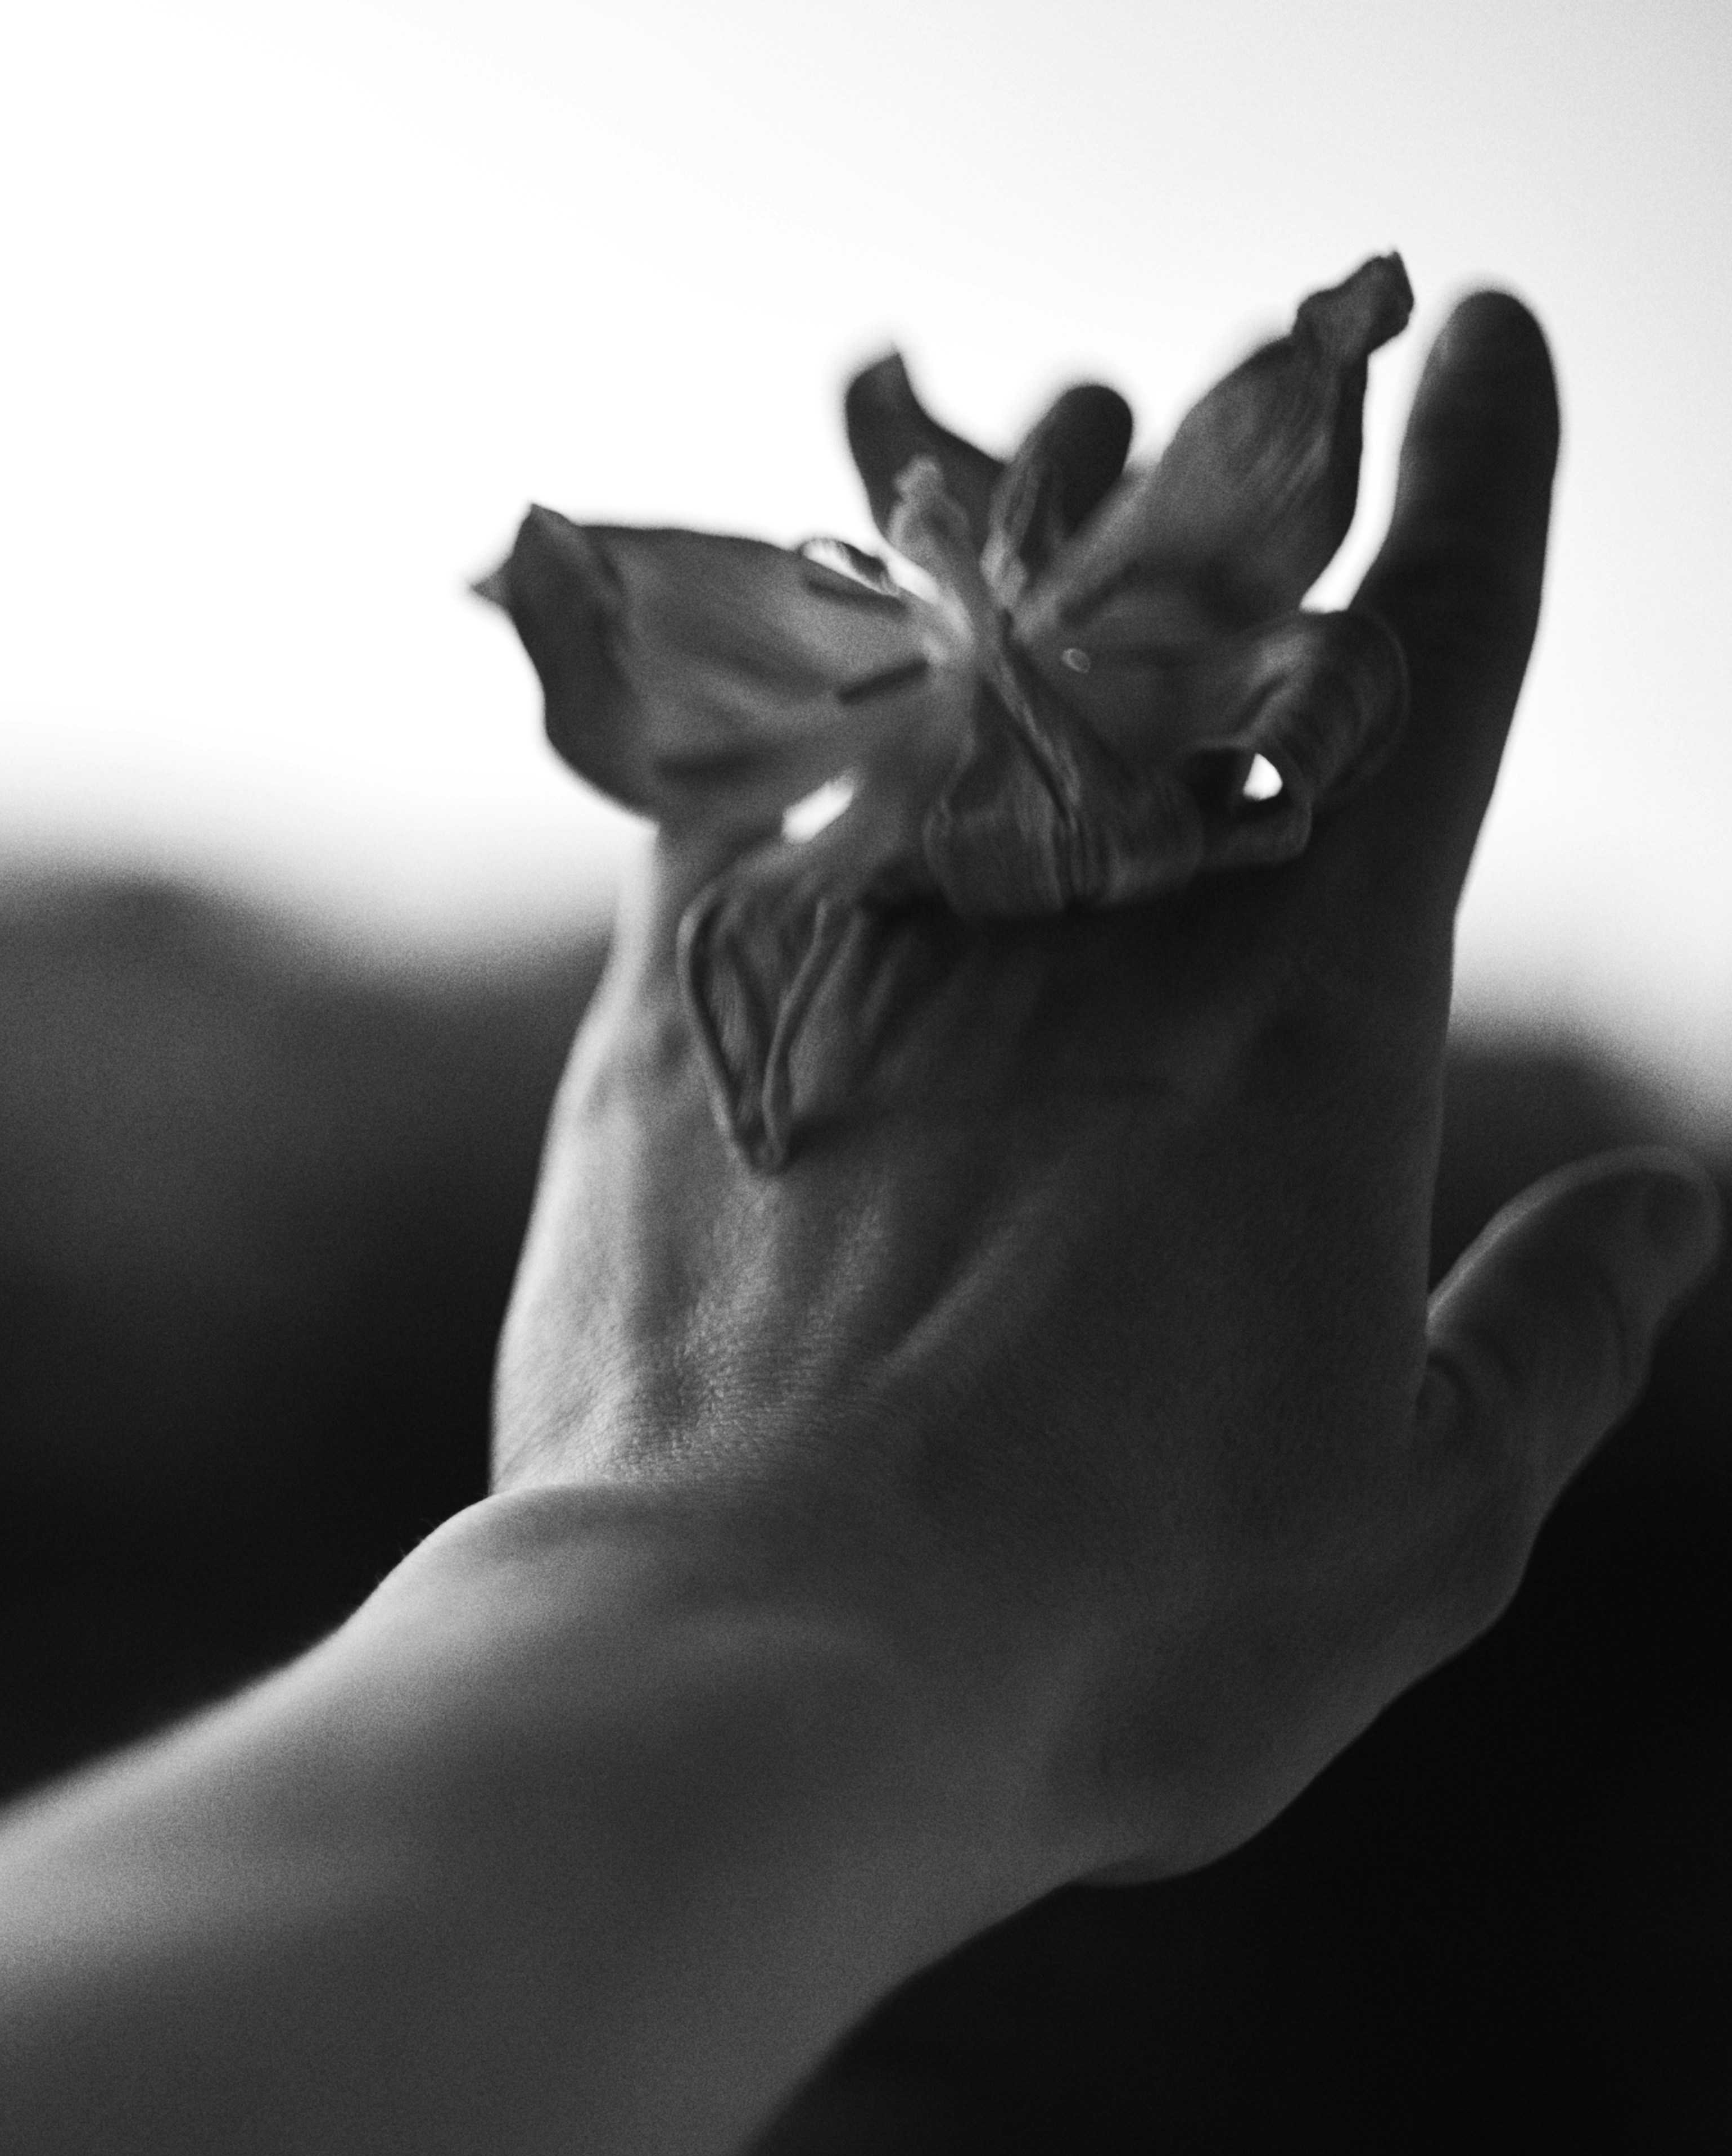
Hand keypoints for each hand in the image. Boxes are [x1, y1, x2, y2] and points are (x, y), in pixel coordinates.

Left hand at [488, 293, 1718, 1883]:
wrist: (765, 1654)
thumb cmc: (1109, 1629)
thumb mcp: (1412, 1525)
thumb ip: (1548, 1345)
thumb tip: (1658, 1209)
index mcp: (1302, 1028)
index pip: (1429, 680)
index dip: (1476, 496)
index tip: (1480, 350)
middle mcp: (1086, 941)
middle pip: (1166, 647)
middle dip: (1195, 509)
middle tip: (1191, 393)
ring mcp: (869, 949)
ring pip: (946, 665)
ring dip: (993, 540)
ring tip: (1010, 432)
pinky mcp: (674, 1006)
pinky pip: (722, 766)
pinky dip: (752, 665)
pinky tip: (757, 605)